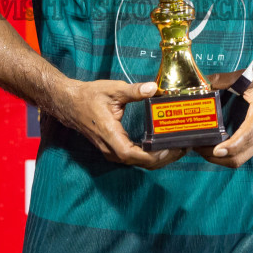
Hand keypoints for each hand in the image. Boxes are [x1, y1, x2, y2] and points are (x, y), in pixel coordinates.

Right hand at [51, 80, 185, 169]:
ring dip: (158, 159)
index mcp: (109, 134)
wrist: (69, 103)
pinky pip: (134, 158)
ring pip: (137, 163)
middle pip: (139, 162)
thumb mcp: (112, 89)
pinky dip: (149, 156)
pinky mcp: (113, 150)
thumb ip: (133, 90)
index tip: (169, 148)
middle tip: (182, 147)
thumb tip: (153, 88)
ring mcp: (111, 151)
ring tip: (177, 147)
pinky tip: (162, 147)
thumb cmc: (89, 96)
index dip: (151, 155)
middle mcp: (109, 148)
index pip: (130, 154)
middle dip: (162, 158)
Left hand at [196, 71, 252, 167]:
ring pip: (240, 159)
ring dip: (221, 157)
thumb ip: (226, 79)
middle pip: (237, 159)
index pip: (242, 141)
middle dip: (215, 158)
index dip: (227, 148)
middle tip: (198, 146)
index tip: (214, 149)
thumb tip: (205, 81)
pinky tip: (219, 142)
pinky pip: (245, 153)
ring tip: (204, 145)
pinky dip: (230, 153)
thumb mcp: (252, 78)